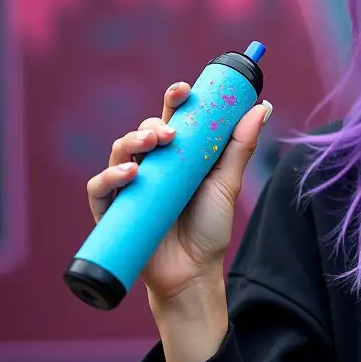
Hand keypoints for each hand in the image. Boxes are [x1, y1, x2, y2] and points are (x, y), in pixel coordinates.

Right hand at [86, 81, 272, 317]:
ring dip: (133, 141)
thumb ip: (240, 146)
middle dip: (154, 124)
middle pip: (144, 131)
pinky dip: (109, 176)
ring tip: (152, 145)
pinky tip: (130, 174)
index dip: (174, 100)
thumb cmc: (209, 226)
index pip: (173, 118)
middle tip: (169, 131)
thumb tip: (260, 107)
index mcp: (177, 155)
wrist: (193, 272)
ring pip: (120, 151)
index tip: (184, 90)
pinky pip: (99, 188)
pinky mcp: (111, 209)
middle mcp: (151, 165)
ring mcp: (129, 186)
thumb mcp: (227, 183)